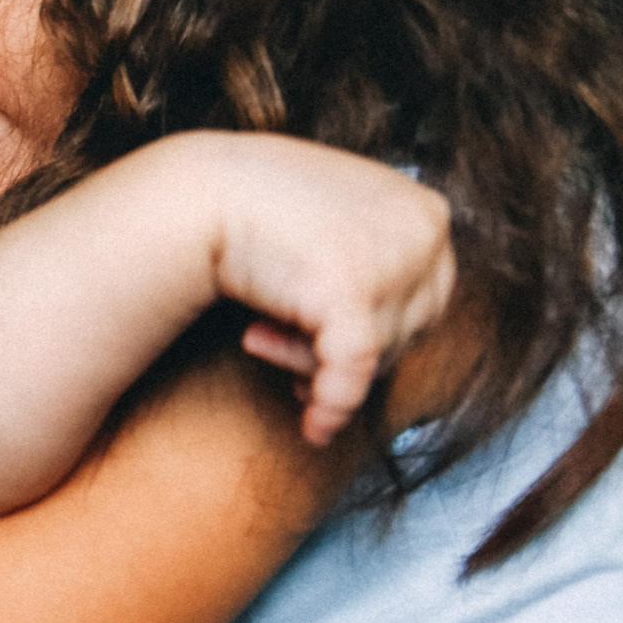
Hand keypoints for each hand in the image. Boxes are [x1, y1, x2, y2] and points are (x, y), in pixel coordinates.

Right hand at [197, 134, 456, 444]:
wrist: (195, 194)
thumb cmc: (254, 202)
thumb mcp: (339, 215)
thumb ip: (377, 248)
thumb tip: (395, 320)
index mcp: (427, 211)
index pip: (428, 298)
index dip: (377, 330)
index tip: (327, 345)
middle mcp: (424, 232)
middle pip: (408, 330)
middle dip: (347, 349)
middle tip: (286, 350)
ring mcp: (393, 261)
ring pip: (377, 353)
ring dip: (314, 359)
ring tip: (258, 339)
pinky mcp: (353, 294)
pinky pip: (351, 374)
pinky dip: (332, 406)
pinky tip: (313, 427)